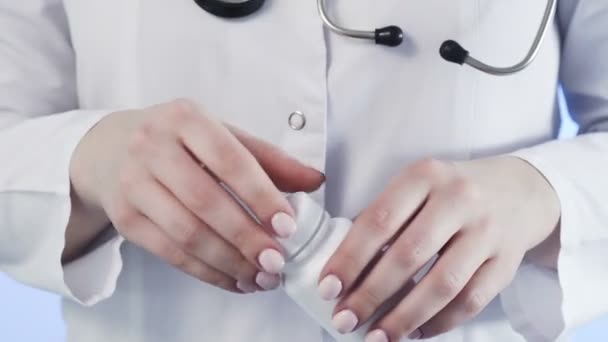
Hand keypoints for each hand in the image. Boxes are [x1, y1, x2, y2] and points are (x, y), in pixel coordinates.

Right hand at [70, 99, 323, 292]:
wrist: (109, 148)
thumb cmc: (178, 140)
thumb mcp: (221, 135)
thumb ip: (269, 159)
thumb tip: (316, 181)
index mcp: (186, 119)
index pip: (228, 159)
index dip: (260, 194)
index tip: (287, 225)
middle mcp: (153, 147)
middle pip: (205, 201)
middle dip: (245, 237)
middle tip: (277, 261)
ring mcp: (133, 184)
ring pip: (186, 233)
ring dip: (229, 262)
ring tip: (262, 278)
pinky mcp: (125, 218)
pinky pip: (170, 253)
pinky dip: (207, 273)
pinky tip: (235, 281)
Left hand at [318, 157, 559, 340]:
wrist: (518, 191)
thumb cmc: (449, 193)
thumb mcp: (415, 187)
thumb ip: (383, 217)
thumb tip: (343, 266)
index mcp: (424, 175)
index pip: (379, 221)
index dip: (350, 258)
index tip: (328, 288)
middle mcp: (459, 199)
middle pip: (409, 255)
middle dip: (371, 294)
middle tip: (344, 319)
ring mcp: (487, 231)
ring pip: (443, 284)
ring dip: (404, 317)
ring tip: (376, 337)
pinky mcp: (507, 261)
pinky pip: (472, 300)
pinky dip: (440, 323)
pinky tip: (415, 333)